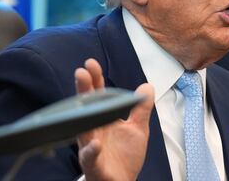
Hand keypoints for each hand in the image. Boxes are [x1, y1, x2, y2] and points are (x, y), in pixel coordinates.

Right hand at [75, 58, 154, 180]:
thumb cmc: (124, 157)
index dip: (95, 80)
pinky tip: (95, 143)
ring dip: (83, 116)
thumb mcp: (138, 129)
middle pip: (86, 109)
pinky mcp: (94, 165)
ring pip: (84, 131)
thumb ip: (141, 108)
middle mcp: (93, 131)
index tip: (91, 63)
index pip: (97, 97)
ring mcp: (91, 148)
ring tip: (84, 97)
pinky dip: (91, 151)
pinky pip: (90, 157)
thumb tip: (146, 86)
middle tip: (82, 72)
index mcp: (103, 121)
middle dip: (84, 90)